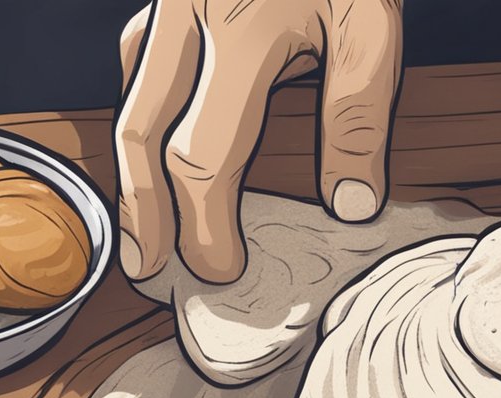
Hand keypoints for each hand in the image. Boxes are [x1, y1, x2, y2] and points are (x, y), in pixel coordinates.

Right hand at [115, 0, 402, 284]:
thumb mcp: (371, 26)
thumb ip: (358, 118)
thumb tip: (351, 207)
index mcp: (238, 34)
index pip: (202, 156)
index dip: (204, 224)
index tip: (218, 270)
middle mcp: (187, 18)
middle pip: (140, 132)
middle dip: (141, 210)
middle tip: (146, 268)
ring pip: (129, 91)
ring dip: (131, 164)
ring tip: (140, 217)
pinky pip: (139, 54)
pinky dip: (139, 103)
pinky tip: (150, 128)